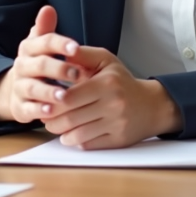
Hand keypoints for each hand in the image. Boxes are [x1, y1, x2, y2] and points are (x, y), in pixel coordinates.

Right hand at [0, 5, 86, 123]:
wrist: (17, 89)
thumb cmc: (38, 63)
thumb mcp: (40, 44)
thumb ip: (45, 28)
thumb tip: (48, 8)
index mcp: (29, 48)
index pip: (44, 42)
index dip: (60, 44)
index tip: (76, 47)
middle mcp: (22, 67)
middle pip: (39, 65)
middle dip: (58, 69)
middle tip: (76, 73)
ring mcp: (20, 87)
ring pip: (33, 88)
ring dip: (48, 91)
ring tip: (64, 95)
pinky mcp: (20, 107)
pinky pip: (28, 109)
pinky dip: (39, 110)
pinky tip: (51, 112)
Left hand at [40, 46, 182, 148]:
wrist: (151, 105)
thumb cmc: (122, 81)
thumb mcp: (106, 60)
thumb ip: (83, 55)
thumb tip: (61, 52)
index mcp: (106, 83)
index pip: (70, 97)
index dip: (52, 102)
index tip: (44, 101)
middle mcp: (113, 104)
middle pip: (70, 118)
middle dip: (51, 120)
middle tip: (44, 117)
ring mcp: (116, 124)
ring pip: (77, 135)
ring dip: (60, 133)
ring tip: (54, 126)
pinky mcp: (118, 140)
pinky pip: (89, 145)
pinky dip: (76, 141)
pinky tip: (71, 135)